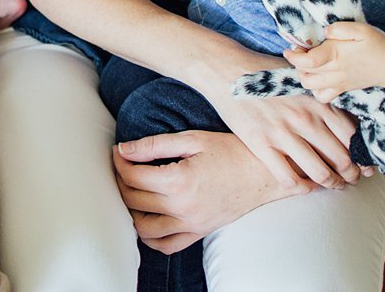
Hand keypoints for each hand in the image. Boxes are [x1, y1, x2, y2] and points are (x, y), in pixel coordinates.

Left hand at [112, 131, 309, 252]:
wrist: (266, 174)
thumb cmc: (231, 151)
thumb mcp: (192, 140)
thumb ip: (154, 145)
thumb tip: (123, 149)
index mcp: (179, 181)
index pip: (132, 176)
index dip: (119, 161)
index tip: (118, 150)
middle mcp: (183, 208)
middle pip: (133, 200)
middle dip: (120, 181)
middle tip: (122, 166)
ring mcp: (191, 224)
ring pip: (144, 228)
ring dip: (131, 211)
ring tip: (132, 191)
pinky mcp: (199, 233)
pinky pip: (166, 245)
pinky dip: (150, 237)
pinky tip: (147, 218)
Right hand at [206, 81, 363, 188]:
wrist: (226, 68)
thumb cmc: (263, 71)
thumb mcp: (300, 76)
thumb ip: (322, 93)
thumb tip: (345, 111)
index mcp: (317, 101)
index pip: (352, 136)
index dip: (362, 155)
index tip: (363, 164)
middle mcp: (304, 119)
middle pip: (341, 158)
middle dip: (351, 174)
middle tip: (351, 179)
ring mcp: (282, 133)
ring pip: (319, 172)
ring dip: (331, 184)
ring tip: (332, 185)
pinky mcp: (260, 144)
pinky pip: (288, 178)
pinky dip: (301, 188)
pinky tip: (304, 186)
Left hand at [285, 22, 384, 101]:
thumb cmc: (375, 45)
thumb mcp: (359, 29)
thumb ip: (338, 29)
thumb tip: (324, 32)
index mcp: (336, 55)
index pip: (307, 61)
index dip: (294, 56)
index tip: (290, 48)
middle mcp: (334, 71)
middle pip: (305, 73)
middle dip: (296, 61)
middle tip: (302, 50)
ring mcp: (337, 83)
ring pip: (310, 86)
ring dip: (303, 75)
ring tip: (308, 64)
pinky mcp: (341, 89)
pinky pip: (322, 97)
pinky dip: (315, 89)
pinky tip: (318, 77)